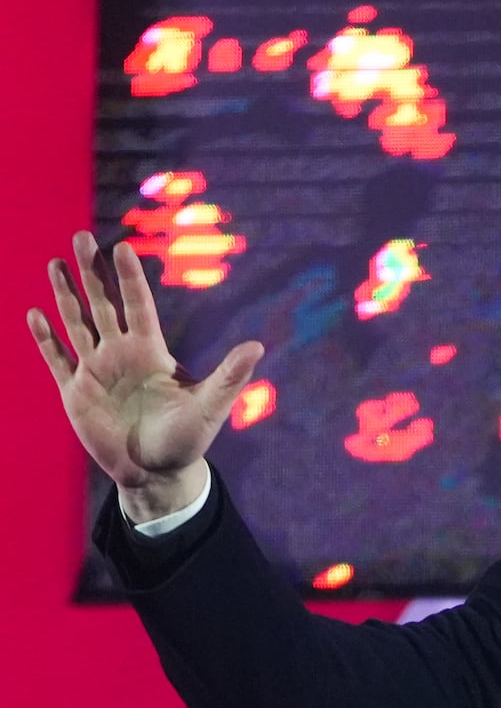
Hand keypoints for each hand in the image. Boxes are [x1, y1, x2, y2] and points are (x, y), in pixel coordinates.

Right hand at [26, 232, 263, 520]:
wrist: (157, 472)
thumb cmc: (187, 439)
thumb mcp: (211, 407)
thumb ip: (230, 375)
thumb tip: (258, 347)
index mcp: (151, 351)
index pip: (138, 305)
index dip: (129, 277)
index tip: (122, 247)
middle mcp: (121, 354)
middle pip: (103, 304)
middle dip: (92, 272)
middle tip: (81, 235)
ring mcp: (96, 371)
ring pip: (77, 324)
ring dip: (65, 295)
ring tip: (54, 263)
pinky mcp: (75, 393)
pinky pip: (57, 359)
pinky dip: (45, 338)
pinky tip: (34, 314)